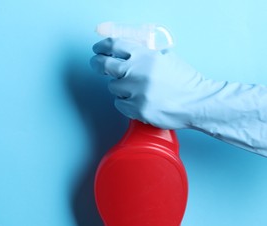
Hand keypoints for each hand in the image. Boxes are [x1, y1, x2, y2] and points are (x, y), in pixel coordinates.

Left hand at [90, 38, 207, 128]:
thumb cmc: (184, 80)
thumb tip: (125, 53)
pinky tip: (139, 101)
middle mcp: (137, 72)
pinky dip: (126, 103)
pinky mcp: (136, 109)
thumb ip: (145, 54)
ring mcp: (136, 92)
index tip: (98, 49)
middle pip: (104, 65)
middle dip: (98, 64)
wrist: (197, 102)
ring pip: (112, 87)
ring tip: (136, 89)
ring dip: (120, 87)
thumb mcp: (165, 58)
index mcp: (145, 56)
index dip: (102, 46)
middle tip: (97, 64)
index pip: (114, 45)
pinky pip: (119, 104)